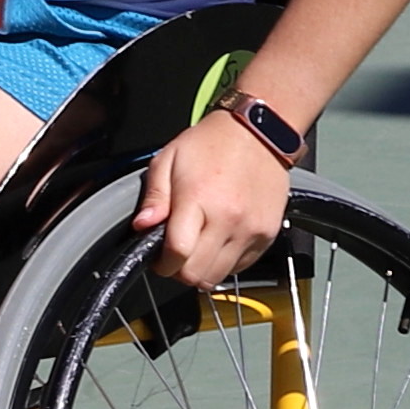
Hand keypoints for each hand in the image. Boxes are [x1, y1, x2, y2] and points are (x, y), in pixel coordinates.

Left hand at [133, 114, 295, 289]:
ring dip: (202, 269)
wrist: (258, 131)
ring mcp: (251, 230)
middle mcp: (228, 219)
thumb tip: (141, 226)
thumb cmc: (212, 143)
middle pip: (197, 274)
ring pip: (218, 277)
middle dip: (179, 270)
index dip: (162, 265)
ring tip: (197, 245)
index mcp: (199, 200)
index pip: (178, 254)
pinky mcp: (267, 235)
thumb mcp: (168, 159)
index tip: (159, 259)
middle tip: (175, 252)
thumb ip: (154, 197)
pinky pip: (240, 267)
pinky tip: (219, 239)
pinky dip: (225, 262)